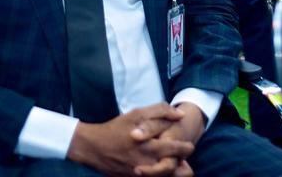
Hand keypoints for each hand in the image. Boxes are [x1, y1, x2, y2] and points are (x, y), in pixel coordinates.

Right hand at [67, 103, 192, 176]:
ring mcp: (140, 175)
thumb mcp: (136, 114)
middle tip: (183, 155)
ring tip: (174, 162)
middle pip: (174, 168)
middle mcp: (147, 164)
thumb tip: (180, 114)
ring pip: (164, 176)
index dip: (186, 147)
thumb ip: (160, 112)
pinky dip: (159, 174)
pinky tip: (157, 166)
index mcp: (150, 147)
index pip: (177, 150)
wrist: (93, 147)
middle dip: (182, 162)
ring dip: (172, 170)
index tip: (188, 144)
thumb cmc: (115, 128)